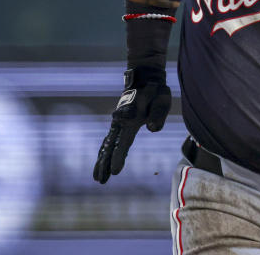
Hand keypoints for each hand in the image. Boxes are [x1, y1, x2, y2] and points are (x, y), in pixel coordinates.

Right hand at [93, 66, 170, 183]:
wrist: (146, 78)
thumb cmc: (156, 91)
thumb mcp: (162, 100)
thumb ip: (158, 115)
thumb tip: (153, 128)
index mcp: (130, 118)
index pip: (122, 141)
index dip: (118, 157)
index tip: (114, 171)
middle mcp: (120, 121)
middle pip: (109, 145)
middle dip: (104, 163)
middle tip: (100, 180)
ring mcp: (117, 122)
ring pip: (107, 144)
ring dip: (101, 160)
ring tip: (98, 178)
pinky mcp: (119, 123)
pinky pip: (109, 140)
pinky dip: (104, 152)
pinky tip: (101, 163)